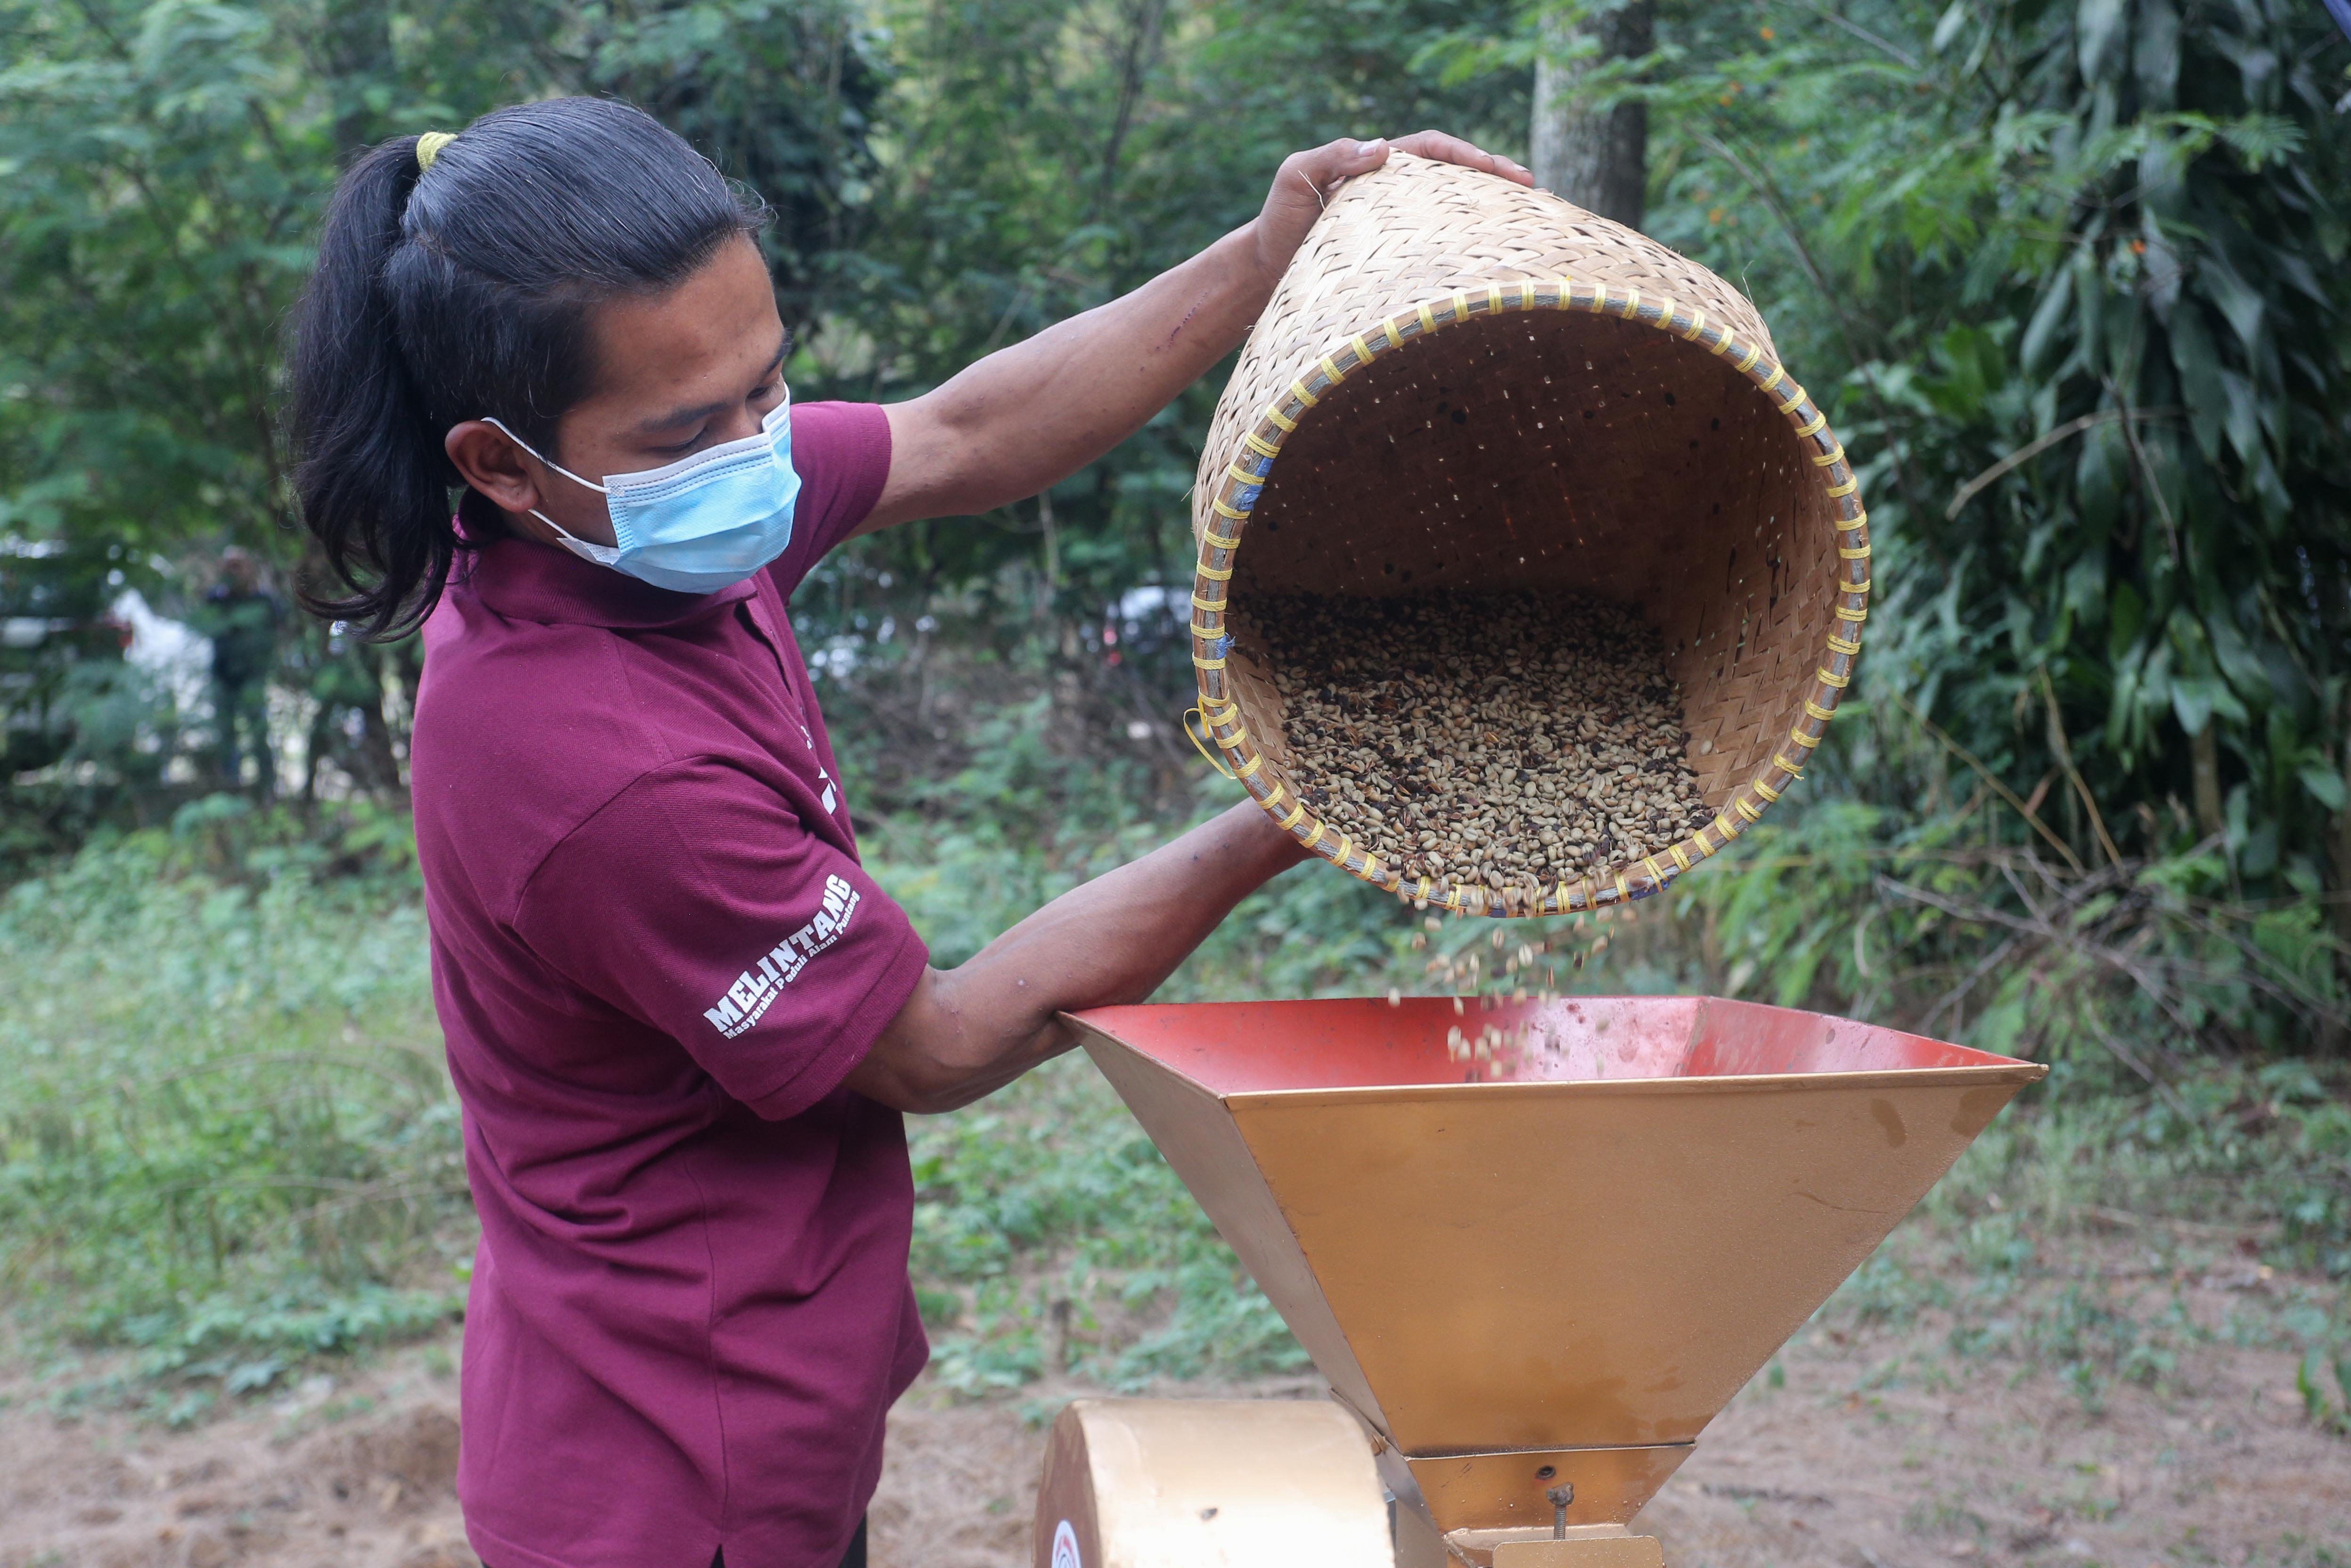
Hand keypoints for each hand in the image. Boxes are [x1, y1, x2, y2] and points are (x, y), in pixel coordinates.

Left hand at [1250, 131, 1533, 284]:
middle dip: (1496, 181)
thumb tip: (1384, 146)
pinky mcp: (1396, 258)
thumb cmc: (1279, 222)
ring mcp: (1397, 225)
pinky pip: (1439, 247)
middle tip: (1534, 193)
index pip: (1433, 150)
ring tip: (1528, 225)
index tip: (1501, 171)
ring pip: (1454, 212)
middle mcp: (1395, 192)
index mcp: (1380, 167)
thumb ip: (1331, 156)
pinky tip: (1489, 264)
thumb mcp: (1295, 178)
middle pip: (1456, 177)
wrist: (1265, 270)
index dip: (1469, 156)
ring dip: (1490, 215)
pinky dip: (1467, 249)